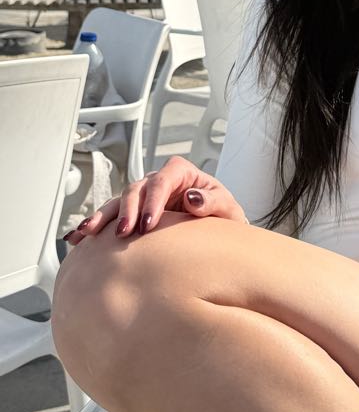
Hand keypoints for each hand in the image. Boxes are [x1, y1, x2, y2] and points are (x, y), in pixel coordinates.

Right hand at [63, 157, 248, 242]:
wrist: (217, 235)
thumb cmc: (223, 218)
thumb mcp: (227, 210)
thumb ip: (213, 202)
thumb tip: (192, 198)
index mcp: (181, 174)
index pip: (162, 180)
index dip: (153, 201)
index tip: (148, 225)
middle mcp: (158, 182)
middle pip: (136, 189)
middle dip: (126, 211)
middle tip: (123, 234)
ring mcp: (143, 197)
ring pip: (117, 201)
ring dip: (102, 217)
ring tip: (88, 233)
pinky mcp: (132, 214)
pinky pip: (109, 217)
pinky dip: (93, 227)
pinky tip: (77, 238)